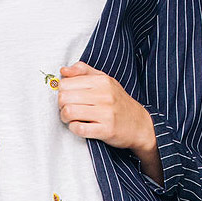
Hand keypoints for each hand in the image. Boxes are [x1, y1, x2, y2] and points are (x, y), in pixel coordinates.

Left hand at [57, 61, 164, 186]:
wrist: (140, 124)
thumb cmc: (118, 102)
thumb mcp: (105, 80)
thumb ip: (83, 71)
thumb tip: (63, 70)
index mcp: (102, 81)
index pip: (65, 83)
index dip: (62, 91)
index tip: (68, 97)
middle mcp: (105, 95)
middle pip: (64, 97)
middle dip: (61, 105)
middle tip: (67, 108)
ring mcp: (106, 113)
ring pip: (69, 112)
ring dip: (65, 117)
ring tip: (70, 118)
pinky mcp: (106, 130)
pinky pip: (79, 129)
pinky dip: (74, 128)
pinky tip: (78, 126)